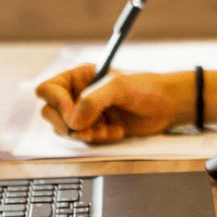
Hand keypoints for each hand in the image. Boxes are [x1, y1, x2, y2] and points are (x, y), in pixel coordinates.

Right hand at [35, 64, 182, 143]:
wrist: (169, 106)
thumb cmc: (147, 88)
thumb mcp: (119, 87)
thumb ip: (93, 100)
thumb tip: (74, 122)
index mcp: (79, 77)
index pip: (48, 89)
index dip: (57, 103)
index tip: (74, 114)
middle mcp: (78, 94)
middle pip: (51, 112)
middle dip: (68, 124)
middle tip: (88, 128)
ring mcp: (86, 113)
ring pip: (66, 129)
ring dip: (84, 134)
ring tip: (106, 130)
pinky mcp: (96, 128)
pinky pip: (84, 139)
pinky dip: (98, 139)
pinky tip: (116, 132)